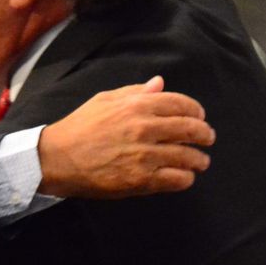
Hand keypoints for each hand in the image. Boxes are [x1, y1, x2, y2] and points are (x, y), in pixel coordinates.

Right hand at [37, 76, 213, 197]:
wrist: (57, 158)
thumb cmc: (80, 127)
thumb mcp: (105, 100)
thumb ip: (135, 92)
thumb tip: (159, 84)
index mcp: (137, 105)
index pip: (180, 104)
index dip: (196, 111)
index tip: (200, 117)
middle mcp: (144, 128)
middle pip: (189, 129)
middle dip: (204, 134)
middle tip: (208, 139)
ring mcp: (144, 156)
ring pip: (187, 157)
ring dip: (199, 159)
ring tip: (201, 162)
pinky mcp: (141, 180)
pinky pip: (175, 180)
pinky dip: (185, 179)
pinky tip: (185, 177)